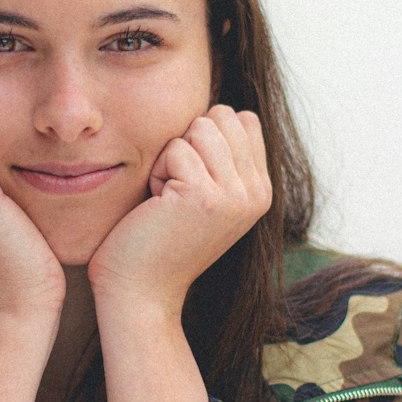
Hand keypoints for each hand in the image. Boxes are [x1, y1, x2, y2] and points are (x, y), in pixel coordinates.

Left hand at [87, 106, 271, 313]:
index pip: (242, 119)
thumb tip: (219, 109)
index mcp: (261, 190)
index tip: (190, 183)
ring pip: (200, 127)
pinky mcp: (206, 197)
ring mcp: (236, 196)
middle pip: (221, 116)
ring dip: (172, 158)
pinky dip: (157, 173)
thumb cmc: (157, 239)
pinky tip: (158, 207)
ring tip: (168, 199)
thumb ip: (221, 157)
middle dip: (187, 144)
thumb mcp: (203, 194)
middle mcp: (257, 193)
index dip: (203, 138)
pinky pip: (176, 148)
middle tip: (175, 192)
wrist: (140, 292)